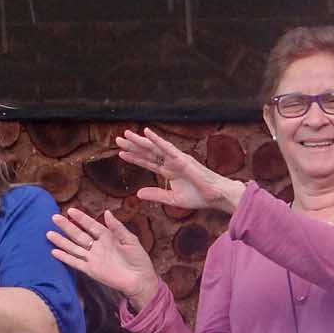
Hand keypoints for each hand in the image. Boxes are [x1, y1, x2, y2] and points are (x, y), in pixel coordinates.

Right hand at [48, 208, 161, 309]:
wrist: (140, 280)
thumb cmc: (138, 259)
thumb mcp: (130, 240)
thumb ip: (117, 227)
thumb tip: (107, 212)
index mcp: (107, 237)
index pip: (91, 225)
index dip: (81, 218)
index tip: (70, 210)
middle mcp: (97, 246)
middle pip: (78, 235)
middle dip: (67, 227)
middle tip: (54, 217)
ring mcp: (93, 258)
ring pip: (74, 247)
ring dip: (62, 241)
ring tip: (49, 233)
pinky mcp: (91, 270)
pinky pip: (75, 262)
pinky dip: (65, 258)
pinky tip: (54, 252)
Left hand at [116, 128, 244, 214]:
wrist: (216, 197)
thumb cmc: (199, 197)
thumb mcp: (172, 199)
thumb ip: (155, 194)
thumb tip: (137, 194)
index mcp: (169, 171)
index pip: (148, 162)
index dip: (134, 158)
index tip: (121, 154)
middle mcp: (171, 162)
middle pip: (148, 152)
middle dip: (133, 146)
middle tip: (117, 140)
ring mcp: (176, 159)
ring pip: (154, 148)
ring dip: (140, 141)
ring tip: (125, 135)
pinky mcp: (183, 159)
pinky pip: (167, 148)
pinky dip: (157, 140)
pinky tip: (146, 133)